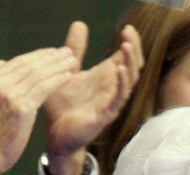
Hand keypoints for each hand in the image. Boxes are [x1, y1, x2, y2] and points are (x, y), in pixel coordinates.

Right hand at [0, 47, 76, 174]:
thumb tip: (3, 63)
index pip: (19, 62)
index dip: (39, 55)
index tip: (54, 52)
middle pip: (30, 64)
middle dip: (51, 56)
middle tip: (68, 52)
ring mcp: (9, 95)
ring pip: (39, 74)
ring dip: (58, 65)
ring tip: (73, 61)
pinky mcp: (21, 108)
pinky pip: (44, 88)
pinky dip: (58, 80)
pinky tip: (69, 75)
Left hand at [42, 21, 142, 174]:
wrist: (56, 135)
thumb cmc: (62, 107)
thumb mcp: (67, 71)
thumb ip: (75, 50)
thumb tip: (80, 24)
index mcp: (104, 78)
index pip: (124, 58)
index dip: (130, 43)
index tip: (128, 27)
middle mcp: (111, 89)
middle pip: (132, 66)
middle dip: (133, 49)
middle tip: (129, 33)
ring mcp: (111, 102)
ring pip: (130, 81)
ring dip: (130, 63)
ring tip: (126, 46)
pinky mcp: (105, 115)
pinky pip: (119, 98)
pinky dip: (122, 83)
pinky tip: (120, 69)